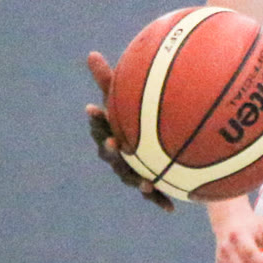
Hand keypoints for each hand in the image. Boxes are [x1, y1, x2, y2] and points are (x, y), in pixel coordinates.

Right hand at [85, 51, 173, 210]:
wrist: (159, 146)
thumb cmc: (138, 118)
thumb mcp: (127, 98)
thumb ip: (112, 81)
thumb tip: (91, 54)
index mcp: (111, 132)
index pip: (100, 125)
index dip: (97, 119)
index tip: (93, 108)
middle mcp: (118, 153)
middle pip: (109, 154)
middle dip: (110, 149)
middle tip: (113, 143)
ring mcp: (131, 170)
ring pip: (128, 176)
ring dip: (135, 178)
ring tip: (143, 181)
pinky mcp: (147, 184)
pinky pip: (153, 193)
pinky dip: (160, 200)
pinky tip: (171, 209)